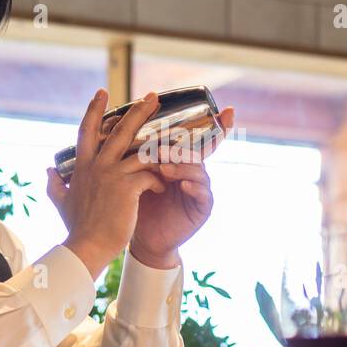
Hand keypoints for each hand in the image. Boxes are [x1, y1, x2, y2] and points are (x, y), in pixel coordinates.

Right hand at [46, 89, 167, 278]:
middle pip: (120, 130)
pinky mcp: (128, 189)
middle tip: (153, 97)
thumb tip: (46, 171)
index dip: (94, 110)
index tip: (102, 93)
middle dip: (138, 111)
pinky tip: (163, 188)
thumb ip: (53, 185)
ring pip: (142, 151)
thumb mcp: (60, 202)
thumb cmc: (77, 228)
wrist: (86, 247)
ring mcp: (112, 176)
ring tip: (176, 146)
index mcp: (82, 167)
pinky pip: (150, 175)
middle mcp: (97, 166)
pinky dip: (159, 180)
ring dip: (160, 149)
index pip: (86, 131)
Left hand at [128, 107, 233, 268]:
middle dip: (180, 148)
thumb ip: (137, 151)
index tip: (229, 110)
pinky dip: (194, 188)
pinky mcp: (202, 209)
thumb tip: (117, 121)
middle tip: (161, 148)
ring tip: (164, 168)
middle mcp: (193, 172)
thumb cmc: (138, 201)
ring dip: (182, 167)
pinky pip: (203, 195)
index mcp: (180, 161)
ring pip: (198, 171)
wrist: (141, 237)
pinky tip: (183, 186)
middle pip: (197, 152)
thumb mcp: (136, 173)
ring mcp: (200, 189)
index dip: (216, 125)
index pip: (198, 140)